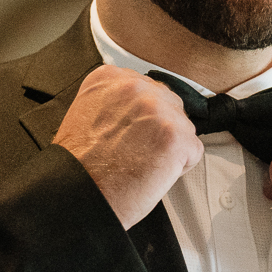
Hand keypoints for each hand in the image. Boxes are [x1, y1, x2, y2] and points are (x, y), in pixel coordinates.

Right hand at [53, 65, 204, 228]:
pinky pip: (193, 150)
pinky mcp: (176, 136)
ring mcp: (158, 110)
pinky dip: (179, 167)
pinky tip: (152, 173)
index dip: (141, 117)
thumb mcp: (86, 113)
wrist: (78, 194)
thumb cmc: (79, 164)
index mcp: (110, 78)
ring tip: (141, 163)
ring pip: (183, 126)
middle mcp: (135, 87)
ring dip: (169, 147)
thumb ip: (114, 101)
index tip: (130, 132)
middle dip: (159, 129)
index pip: (147, 88)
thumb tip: (137, 107)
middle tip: (136, 151)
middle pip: (168, 103)